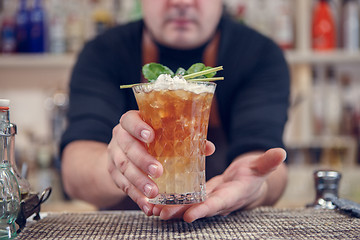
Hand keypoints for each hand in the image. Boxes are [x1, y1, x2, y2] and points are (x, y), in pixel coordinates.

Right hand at [107, 110, 214, 214]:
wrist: (122, 151)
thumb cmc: (150, 139)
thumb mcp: (162, 134)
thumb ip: (184, 138)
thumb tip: (208, 148)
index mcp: (130, 122)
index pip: (130, 120)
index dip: (138, 127)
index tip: (150, 136)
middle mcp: (119, 138)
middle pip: (128, 147)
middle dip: (143, 160)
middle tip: (158, 171)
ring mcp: (114, 156)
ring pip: (125, 169)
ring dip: (140, 182)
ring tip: (154, 193)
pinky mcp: (114, 174)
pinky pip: (123, 186)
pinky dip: (136, 197)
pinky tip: (147, 206)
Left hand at [152, 148, 286, 221]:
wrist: (245, 185)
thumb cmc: (252, 175)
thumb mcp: (259, 168)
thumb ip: (267, 163)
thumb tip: (281, 152)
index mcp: (232, 195)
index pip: (218, 203)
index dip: (204, 210)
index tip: (189, 215)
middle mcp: (217, 201)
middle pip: (197, 208)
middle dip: (180, 212)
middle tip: (162, 214)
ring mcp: (207, 200)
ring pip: (187, 206)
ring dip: (170, 209)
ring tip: (152, 210)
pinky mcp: (198, 196)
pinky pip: (183, 200)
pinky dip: (169, 202)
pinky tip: (154, 203)